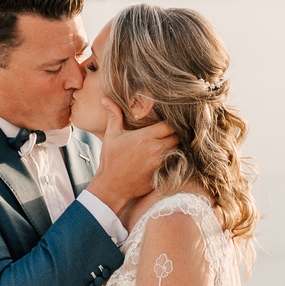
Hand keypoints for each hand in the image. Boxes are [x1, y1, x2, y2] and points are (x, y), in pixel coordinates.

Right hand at [85, 100, 178, 216]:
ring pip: (178, 149)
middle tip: (169, 132)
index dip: (171, 121)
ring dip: (175, 146)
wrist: (111, 187)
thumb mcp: (111, 135)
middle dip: (175, 133)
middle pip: (177, 136)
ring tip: (169, 143)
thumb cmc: (111, 160)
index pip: (169, 124)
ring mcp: (161, 163)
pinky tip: (168, 156)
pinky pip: (176, 163)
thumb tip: (106, 99)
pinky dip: (174, 158)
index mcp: (145, 137)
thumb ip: (114, 115)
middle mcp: (156, 149)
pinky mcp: (163, 174)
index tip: (166, 121)